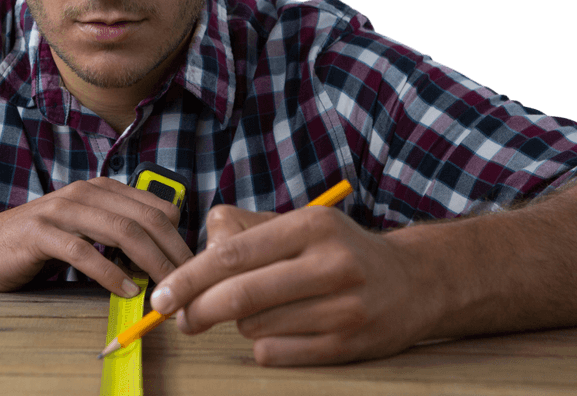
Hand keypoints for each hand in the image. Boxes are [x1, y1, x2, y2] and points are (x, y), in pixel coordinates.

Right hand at [0, 177, 193, 296]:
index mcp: (100, 189)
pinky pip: (82, 251)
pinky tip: (125, 290)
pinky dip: (109, 273)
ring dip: (148, 262)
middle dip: (171, 252)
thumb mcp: (84, 229)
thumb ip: (117, 233)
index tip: (192, 267)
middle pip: (143, 219)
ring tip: (164, 287)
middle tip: (187, 282)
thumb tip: (162, 255)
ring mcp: (60, 210)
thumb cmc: (37, 242)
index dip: (179, 237)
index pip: (155, 207)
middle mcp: (83, 193)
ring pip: (119, 231)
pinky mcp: (39, 233)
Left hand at [150, 204, 438, 365]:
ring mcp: (344, 308)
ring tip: (259, 310)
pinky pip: (277, 354)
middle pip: (240, 295)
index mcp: (311, 225)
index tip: (162, 296)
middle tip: (181, 318)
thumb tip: (195, 258)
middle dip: (198, 310)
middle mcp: (331, 264)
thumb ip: (244, 231)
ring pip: (255, 326)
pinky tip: (278, 330)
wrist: (415, 282)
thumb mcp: (297, 223)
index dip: (189, 278)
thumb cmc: (337, 250)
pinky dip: (264, 346)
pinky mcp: (350, 345)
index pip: (233, 254)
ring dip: (241, 324)